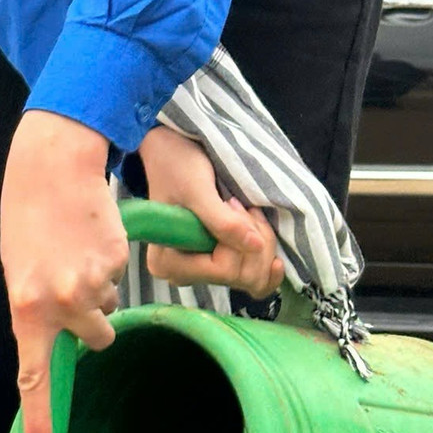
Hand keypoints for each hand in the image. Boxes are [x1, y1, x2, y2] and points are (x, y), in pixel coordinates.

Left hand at [0, 111, 125, 432]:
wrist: (53, 165)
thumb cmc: (28, 216)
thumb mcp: (18, 269)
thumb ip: (36, 310)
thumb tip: (60, 341)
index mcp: (26, 307)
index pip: (34, 375)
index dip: (41, 418)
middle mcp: (60, 302)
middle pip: (95, 339)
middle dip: (92, 321)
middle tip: (75, 283)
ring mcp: (92, 282)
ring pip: (109, 309)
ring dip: (101, 291)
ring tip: (80, 252)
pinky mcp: (116, 261)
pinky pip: (118, 277)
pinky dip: (108, 262)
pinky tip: (91, 234)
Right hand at [137, 124, 282, 295]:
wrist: (175, 153)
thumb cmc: (178, 166)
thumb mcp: (198, 190)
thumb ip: (222, 222)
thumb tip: (254, 247)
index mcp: (168, 263)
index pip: (222, 270)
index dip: (238, 239)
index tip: (230, 205)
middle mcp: (182, 275)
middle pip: (240, 278)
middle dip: (253, 241)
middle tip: (240, 206)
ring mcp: (201, 272)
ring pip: (252, 277)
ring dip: (260, 243)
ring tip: (246, 212)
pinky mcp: (216, 264)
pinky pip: (252, 279)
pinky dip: (265, 257)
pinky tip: (263, 236)